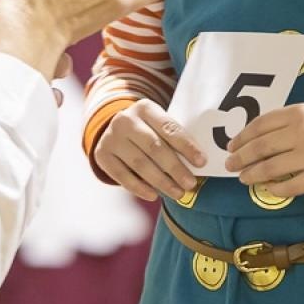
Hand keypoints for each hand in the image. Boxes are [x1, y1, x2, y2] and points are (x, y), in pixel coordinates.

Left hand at [0, 12, 71, 161]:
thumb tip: (13, 15)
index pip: (30, 31)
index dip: (45, 31)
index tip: (55, 33)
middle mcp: (10, 65)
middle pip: (46, 55)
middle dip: (57, 57)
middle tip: (59, 65)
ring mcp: (14, 91)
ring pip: (46, 81)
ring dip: (53, 81)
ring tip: (49, 83)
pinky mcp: (15, 115)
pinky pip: (40, 109)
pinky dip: (49, 105)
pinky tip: (47, 103)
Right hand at [93, 98, 207, 200]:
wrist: (116, 129)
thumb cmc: (148, 130)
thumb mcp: (159, 125)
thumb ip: (174, 140)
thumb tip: (198, 165)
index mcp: (145, 108)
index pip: (169, 128)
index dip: (186, 146)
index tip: (201, 162)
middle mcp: (125, 120)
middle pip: (154, 147)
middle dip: (175, 168)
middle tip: (190, 183)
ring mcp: (111, 137)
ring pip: (139, 163)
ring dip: (161, 182)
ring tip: (178, 193)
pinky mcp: (102, 154)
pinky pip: (122, 176)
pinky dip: (139, 187)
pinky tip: (153, 195)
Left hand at [223, 103, 303, 197]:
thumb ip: (282, 121)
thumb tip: (249, 137)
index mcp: (298, 114)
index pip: (259, 126)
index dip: (241, 137)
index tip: (230, 146)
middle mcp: (303, 133)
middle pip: (261, 148)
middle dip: (240, 158)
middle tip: (229, 165)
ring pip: (271, 169)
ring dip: (252, 175)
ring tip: (243, 178)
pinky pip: (290, 187)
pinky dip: (274, 189)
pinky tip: (266, 188)